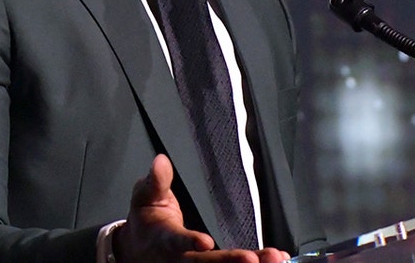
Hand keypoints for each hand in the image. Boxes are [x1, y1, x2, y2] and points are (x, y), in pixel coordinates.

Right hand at [113, 154, 290, 261]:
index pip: (177, 242)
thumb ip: (155, 181)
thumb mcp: (145, 196)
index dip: (190, 242)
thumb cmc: (147, 221)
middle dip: (229, 262)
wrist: (139, 250)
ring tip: (273, 258)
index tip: (205, 242)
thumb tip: (160, 161)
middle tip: (252, 259)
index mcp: (166, 240)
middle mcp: (181, 259)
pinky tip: (275, 261)